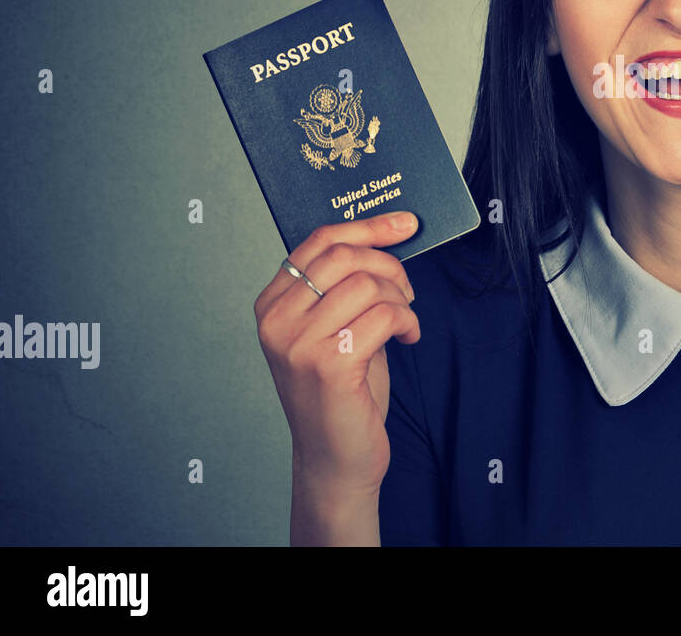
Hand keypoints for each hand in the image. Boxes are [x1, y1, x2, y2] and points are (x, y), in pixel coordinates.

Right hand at [254, 211, 420, 498]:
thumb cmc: (343, 389)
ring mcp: (298, 343)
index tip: (404, 223)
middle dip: (389, 265)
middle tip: (407, 290)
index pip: (319, 242)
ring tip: (405, 321)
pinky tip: (408, 338)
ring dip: (400, 299)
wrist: (336, 457)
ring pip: (366, 285)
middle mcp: (277, 321)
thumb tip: (390, 235)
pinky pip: (383, 316)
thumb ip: (346, 285)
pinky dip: (407, 321)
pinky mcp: (329, 365)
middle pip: (344, 257)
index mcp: (273, 304)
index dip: (368, 227)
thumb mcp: (335, 326)